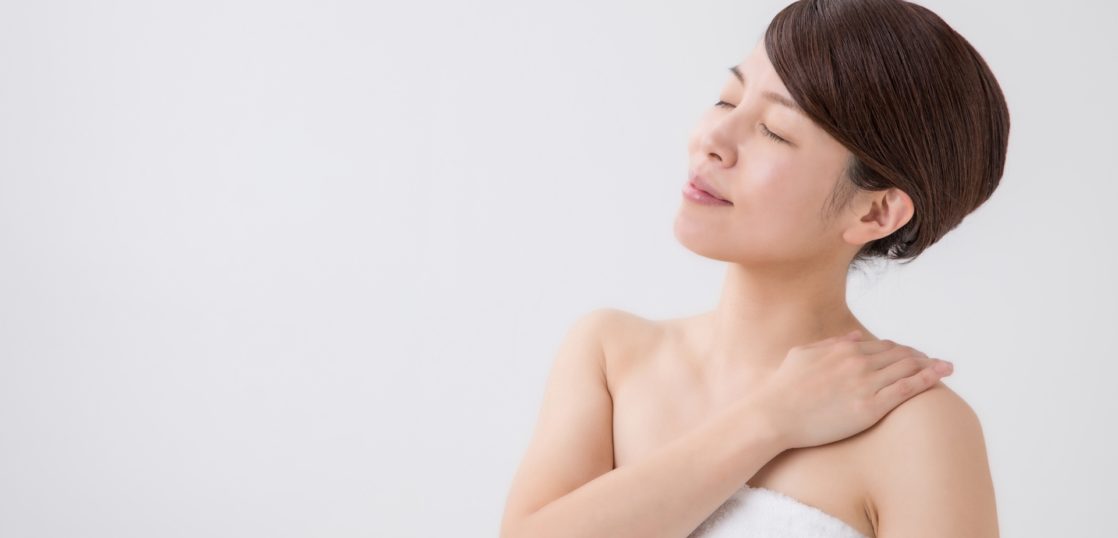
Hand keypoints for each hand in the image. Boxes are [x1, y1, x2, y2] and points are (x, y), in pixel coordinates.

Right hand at [750, 330, 953, 449]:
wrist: (773, 414)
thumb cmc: (782, 388)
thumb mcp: (802, 354)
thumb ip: (830, 344)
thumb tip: (853, 337)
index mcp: (842, 348)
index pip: (881, 345)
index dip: (899, 350)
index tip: (910, 356)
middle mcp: (858, 361)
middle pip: (899, 354)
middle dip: (919, 356)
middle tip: (934, 361)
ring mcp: (865, 383)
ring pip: (908, 368)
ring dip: (930, 365)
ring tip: (946, 367)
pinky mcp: (870, 407)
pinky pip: (907, 388)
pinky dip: (928, 379)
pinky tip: (942, 375)